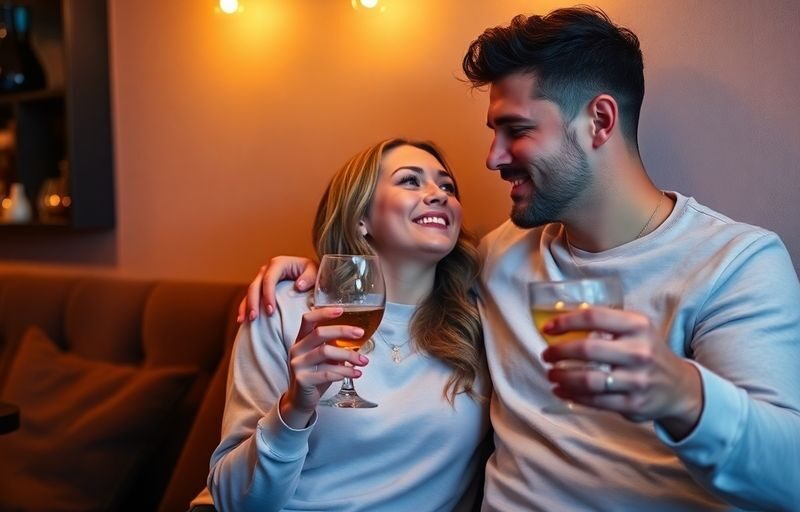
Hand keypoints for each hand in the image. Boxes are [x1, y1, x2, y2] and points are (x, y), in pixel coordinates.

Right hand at [237, 256, 317, 322]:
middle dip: (253, 302)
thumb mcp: (315, 272)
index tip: (270, 311)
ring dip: (246, 306)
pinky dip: (245, 307)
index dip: (268, 295)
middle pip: (256, 286)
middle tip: (254, 318)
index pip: (269, 279)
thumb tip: (298, 286)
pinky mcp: (260, 287)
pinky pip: (249, 297)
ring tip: (245, 321)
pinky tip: (242, 320)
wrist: (310, 273)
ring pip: (249, 292)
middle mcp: (267, 269)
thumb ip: (309, 278)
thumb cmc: (313, 273)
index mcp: (279, 264)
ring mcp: (262, 278)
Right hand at [280, 307, 368, 427]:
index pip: (308, 319)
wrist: (301, 400)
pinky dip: (344, 372)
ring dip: (348, 356)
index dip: (323, 313)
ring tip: (363, 361)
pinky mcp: (302, 380)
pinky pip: (326, 373)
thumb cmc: (316, 374)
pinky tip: (355, 373)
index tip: (341, 310)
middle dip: (343, 331)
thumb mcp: (324, 358)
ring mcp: (297, 364)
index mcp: (301, 339)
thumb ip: (334, 346)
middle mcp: (297, 349)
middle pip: (319, 333)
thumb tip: (359, 337)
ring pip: (325, 352)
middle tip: (361, 333)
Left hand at [541, 307, 702, 438]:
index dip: (565, 322)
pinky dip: (571, 395)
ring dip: (562, 376)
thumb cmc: (646, 352)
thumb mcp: (635, 329)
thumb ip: (605, 324)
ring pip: (588, 379)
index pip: (593, 317)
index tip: (547, 329)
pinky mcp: (633, 404)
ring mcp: (637, 380)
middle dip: (558, 352)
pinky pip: (594, 401)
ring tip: (551, 374)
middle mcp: (639, 351)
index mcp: (637, 325)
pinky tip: (561, 390)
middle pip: (587, 349)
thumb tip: (559, 322)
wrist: (679, 387)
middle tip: (546, 355)